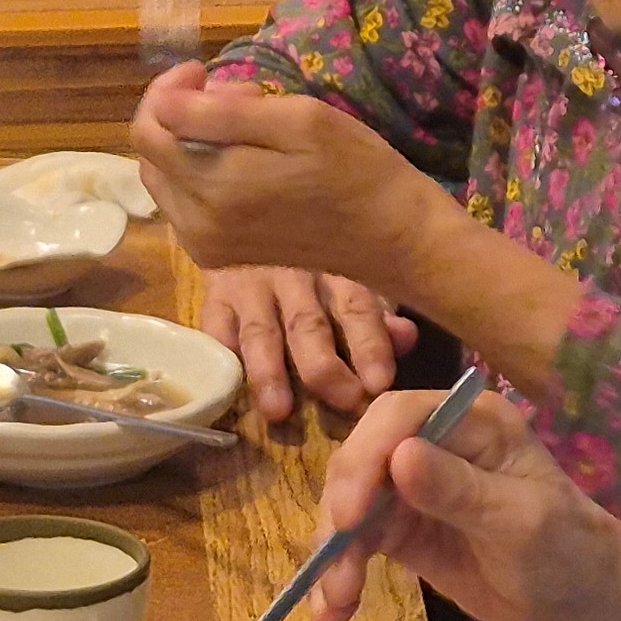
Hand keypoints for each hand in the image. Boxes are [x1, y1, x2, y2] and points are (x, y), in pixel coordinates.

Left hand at [131, 63, 451, 288]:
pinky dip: (201, 171)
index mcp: (211, 190)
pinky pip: (185, 201)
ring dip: (190, 142)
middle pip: (151, 153)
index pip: (147, 128)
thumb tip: (162, 102)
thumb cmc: (354, 169)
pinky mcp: (217, 255)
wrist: (392, 237)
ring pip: (165, 176)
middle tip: (239, 99)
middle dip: (181, 114)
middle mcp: (195, 225)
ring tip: (248, 127)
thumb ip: (219, 114)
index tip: (204, 70)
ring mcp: (205, 245)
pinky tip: (245, 160)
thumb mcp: (296, 122)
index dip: (167, 90)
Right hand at [199, 265, 416, 420]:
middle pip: (308, 324)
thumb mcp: (357, 279)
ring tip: (276, 410)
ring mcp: (250, 285)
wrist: (252, 211)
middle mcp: (294, 278)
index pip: (357, 308)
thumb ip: (379, 315)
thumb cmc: (318, 261)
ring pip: (260, 331)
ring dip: (268, 371)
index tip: (378, 382)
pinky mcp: (214, 293)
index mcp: (338, 274)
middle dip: (324, 366)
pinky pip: (214, 324)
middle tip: (341, 399)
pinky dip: (221, 352)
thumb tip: (406, 338)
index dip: (369, 344)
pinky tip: (227, 380)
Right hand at [304, 386, 620, 620]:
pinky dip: (341, 571)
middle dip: (342, 510)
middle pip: (363, 456)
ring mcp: (412, 483)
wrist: (584, 602)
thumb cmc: (568, 550)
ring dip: (335, 550)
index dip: (365, 457)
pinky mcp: (401, 525)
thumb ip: (459, 490)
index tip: (350, 514)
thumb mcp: (519, 521)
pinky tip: (333, 610)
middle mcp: (434, 441)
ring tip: (335, 602)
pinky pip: (358, 540)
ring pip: (351, 501)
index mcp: (470, 420)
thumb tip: (400, 457)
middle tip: (335, 566)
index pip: (398, 417)